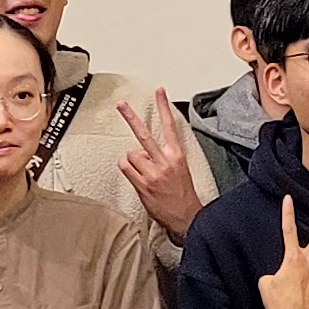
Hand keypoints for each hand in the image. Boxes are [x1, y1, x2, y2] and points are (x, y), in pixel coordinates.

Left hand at [117, 94, 203, 241]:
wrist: (186, 217)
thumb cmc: (182, 193)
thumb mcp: (179, 169)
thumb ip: (162, 156)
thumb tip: (142, 151)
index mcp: (176, 155)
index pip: (169, 126)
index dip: (164, 106)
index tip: (159, 90)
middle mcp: (164, 162)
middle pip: (144, 135)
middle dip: (131, 117)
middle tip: (121, 104)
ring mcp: (152, 173)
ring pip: (131, 154)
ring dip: (132, 160)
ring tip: (142, 170)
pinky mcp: (142, 185)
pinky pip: (125, 167)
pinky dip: (127, 168)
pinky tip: (135, 174)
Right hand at [257, 195, 308, 308]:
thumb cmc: (278, 306)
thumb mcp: (266, 284)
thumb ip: (277, 271)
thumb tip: (284, 273)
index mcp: (292, 259)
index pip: (288, 230)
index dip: (287, 213)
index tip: (288, 198)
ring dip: (303, 277)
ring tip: (294, 295)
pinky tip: (302, 299)